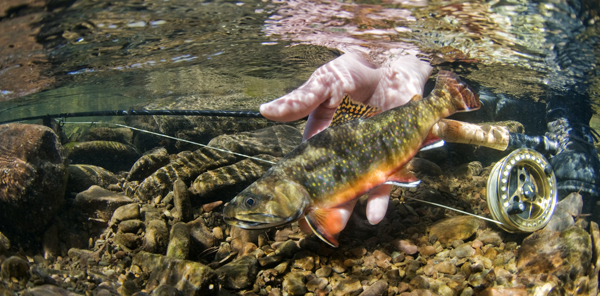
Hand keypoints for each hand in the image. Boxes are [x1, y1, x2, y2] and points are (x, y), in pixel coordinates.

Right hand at [260, 51, 431, 225]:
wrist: (392, 63)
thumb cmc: (353, 71)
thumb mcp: (324, 82)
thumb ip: (300, 100)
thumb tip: (264, 110)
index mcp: (322, 138)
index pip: (308, 167)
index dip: (299, 186)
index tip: (289, 204)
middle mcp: (345, 152)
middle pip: (332, 183)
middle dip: (323, 204)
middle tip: (312, 225)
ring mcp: (370, 155)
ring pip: (357, 187)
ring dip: (349, 207)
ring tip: (340, 224)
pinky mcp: (395, 153)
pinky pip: (387, 180)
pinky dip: (381, 198)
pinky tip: (374, 215)